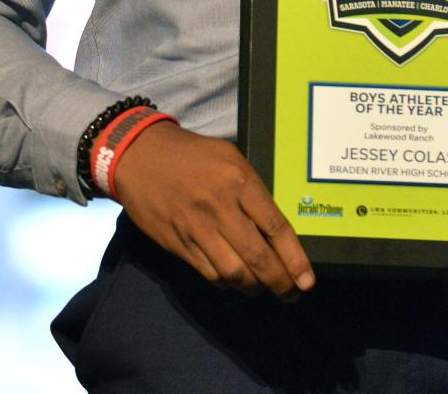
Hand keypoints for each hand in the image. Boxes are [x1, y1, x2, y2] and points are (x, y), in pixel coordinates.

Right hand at [112, 120, 315, 298]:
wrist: (140, 156)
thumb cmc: (192, 154)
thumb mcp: (230, 157)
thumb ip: (252, 188)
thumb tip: (273, 226)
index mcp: (239, 180)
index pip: (275, 227)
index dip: (295, 259)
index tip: (307, 280)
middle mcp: (220, 207)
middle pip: (258, 257)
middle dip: (279, 282)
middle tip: (291, 294)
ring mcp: (197, 229)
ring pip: (234, 273)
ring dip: (254, 287)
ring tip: (264, 288)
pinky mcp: (178, 244)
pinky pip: (209, 274)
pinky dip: (227, 283)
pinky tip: (236, 280)